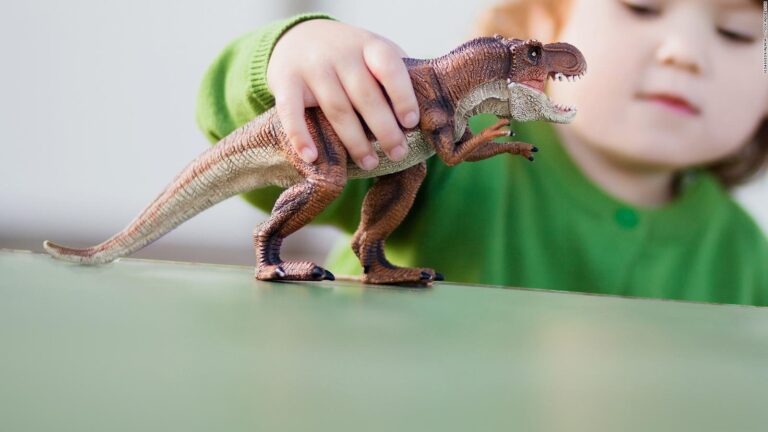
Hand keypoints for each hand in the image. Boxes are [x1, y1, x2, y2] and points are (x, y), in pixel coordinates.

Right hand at [267, 19, 419, 169]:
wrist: (297, 38)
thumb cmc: (349, 58)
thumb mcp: (374, 55)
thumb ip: (397, 78)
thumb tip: (432, 118)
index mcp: (370, 46)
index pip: (389, 67)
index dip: (402, 95)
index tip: (411, 122)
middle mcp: (341, 54)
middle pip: (365, 96)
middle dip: (384, 129)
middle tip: (398, 154)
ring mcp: (313, 68)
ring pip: (336, 109)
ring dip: (354, 142)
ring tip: (369, 164)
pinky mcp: (286, 82)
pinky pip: (292, 112)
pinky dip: (301, 136)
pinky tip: (312, 157)